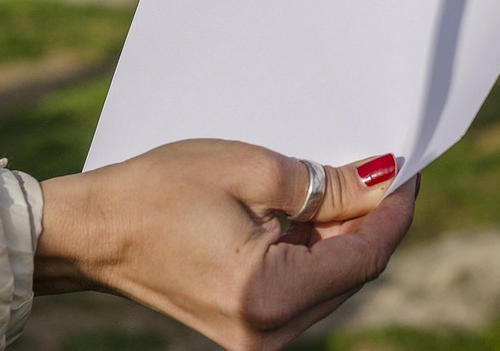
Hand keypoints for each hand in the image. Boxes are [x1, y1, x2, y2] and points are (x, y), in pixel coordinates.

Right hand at [34, 139, 415, 350]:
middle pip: (351, 272)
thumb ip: (325, 184)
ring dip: (342, 231)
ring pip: (329, 279)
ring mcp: (256, 335)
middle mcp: (268, 332)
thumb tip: (380, 183)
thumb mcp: (248, 171)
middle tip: (379, 166)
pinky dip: (314, 247)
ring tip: (342, 180)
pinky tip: (311, 210)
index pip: (364, 257)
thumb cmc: (155, 194)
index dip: (393, 210)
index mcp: (269, 297)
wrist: (90, 231)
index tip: (408, 170)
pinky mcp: (245, 324)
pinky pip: (301, 285)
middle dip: (370, 218)